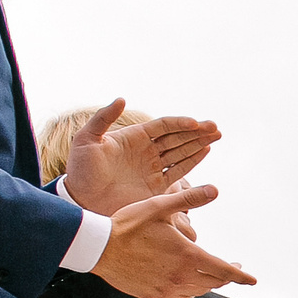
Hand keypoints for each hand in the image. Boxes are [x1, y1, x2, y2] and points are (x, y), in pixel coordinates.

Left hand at [62, 99, 220, 212]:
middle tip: (215, 127)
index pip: (162, 126)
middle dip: (197, 132)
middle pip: (177, 137)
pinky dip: (192, 162)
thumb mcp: (86, 139)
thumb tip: (121, 99)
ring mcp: (152, 168)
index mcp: (133, 137)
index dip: (179, 123)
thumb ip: (103, 118)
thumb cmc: (80, 168)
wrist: (82, 199)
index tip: (195, 123)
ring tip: (217, 136)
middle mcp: (146, 151)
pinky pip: (178, 171)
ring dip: (199, 144)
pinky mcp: (156, 187)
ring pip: (181, 152)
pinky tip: (205, 151)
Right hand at [92, 183, 256, 297]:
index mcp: (188, 255)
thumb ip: (189, 199)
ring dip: (208, 283)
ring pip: (198, 291)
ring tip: (210, 273)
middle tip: (232, 269)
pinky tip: (188, 284)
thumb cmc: (128, 224)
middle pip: (214, 282)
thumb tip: (215, 189)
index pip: (225, 271)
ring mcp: (167, 289)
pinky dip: (189, 292)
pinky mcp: (154, 296)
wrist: (97, 247)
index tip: (252, 279)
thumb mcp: (159, 206)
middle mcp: (181, 276)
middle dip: (227, 276)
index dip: (241, 276)